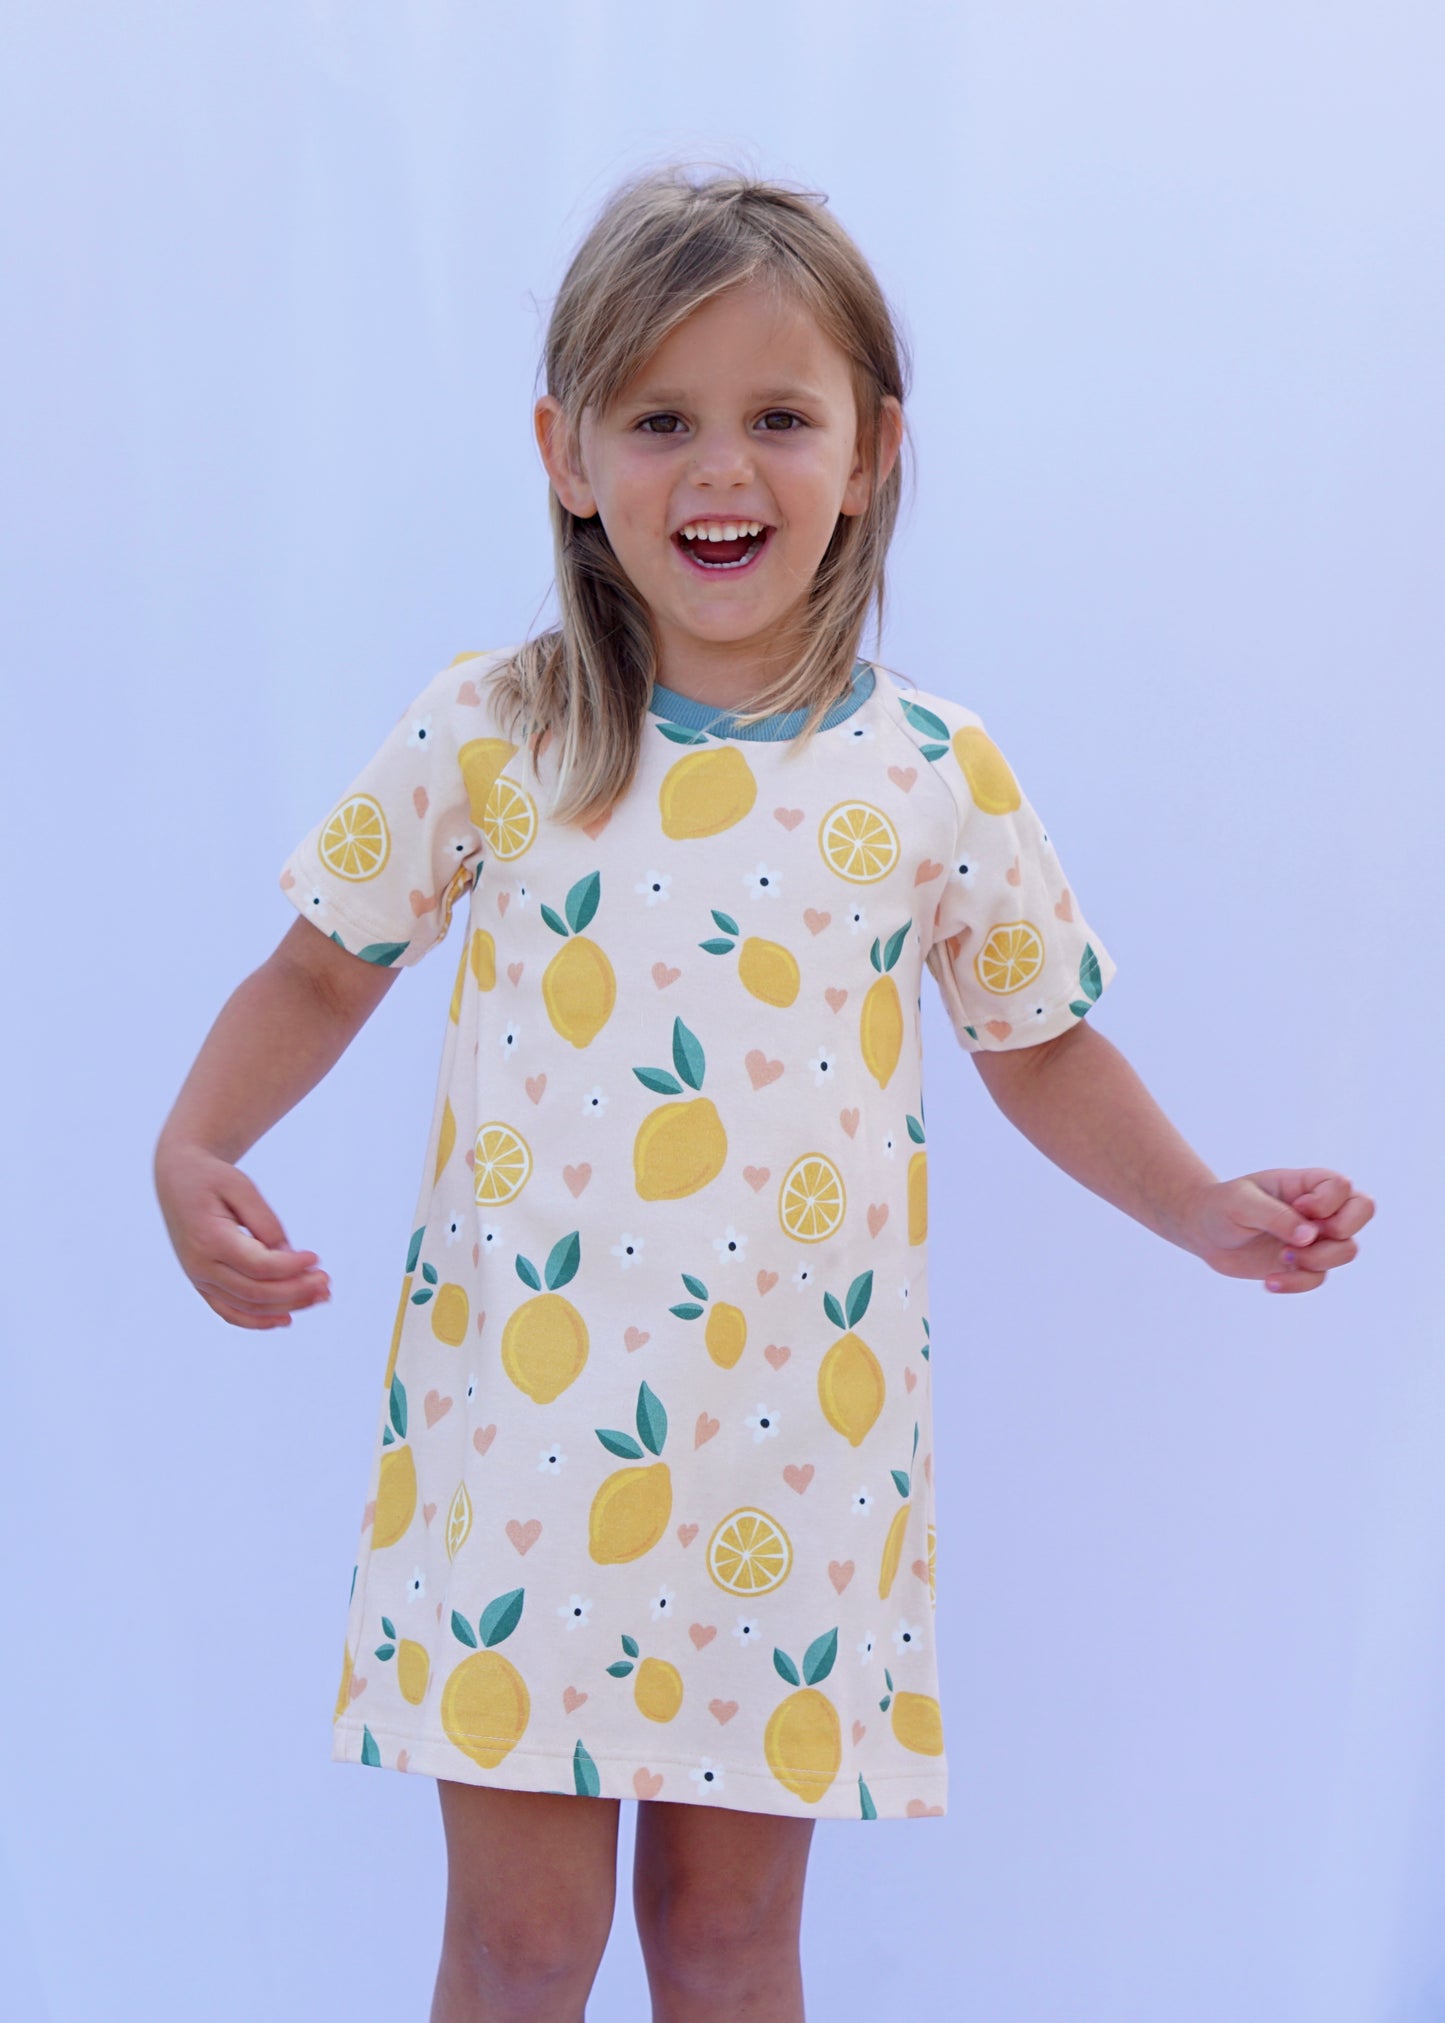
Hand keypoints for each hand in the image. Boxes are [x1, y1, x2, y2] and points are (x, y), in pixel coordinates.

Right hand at [155, 1141, 330, 1329]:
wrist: (177, 1180)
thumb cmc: (212, 1179)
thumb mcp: (241, 1187)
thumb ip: (266, 1223)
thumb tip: (290, 1256)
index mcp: (209, 1239)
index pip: (258, 1266)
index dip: (291, 1267)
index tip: (316, 1257)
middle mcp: (201, 1266)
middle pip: (256, 1292)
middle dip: (296, 1290)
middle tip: (326, 1281)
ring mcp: (199, 1279)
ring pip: (247, 1307)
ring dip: (286, 1307)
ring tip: (319, 1297)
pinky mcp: (202, 1285)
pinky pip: (230, 1312)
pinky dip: (258, 1321)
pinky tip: (286, 1319)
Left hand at [1184, 1168, 1374, 1294]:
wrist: (1203, 1232)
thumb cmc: (1221, 1206)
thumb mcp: (1241, 1202)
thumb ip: (1276, 1215)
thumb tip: (1310, 1236)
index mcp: (1306, 1183)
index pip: (1344, 1187)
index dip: (1328, 1203)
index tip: (1298, 1207)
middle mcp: (1317, 1209)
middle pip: (1362, 1212)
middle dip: (1340, 1230)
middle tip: (1305, 1237)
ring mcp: (1314, 1237)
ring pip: (1346, 1251)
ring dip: (1316, 1260)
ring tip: (1282, 1257)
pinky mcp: (1303, 1264)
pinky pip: (1319, 1278)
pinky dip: (1297, 1283)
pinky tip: (1269, 1281)